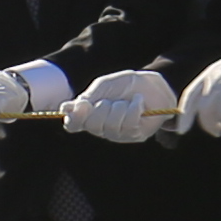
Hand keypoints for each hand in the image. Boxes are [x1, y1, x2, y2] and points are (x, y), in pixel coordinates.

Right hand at [59, 66, 181, 146]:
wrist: (152, 84)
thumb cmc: (126, 85)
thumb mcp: (104, 85)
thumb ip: (89, 97)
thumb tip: (68, 109)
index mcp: (89, 115)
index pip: (73, 125)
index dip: (73, 119)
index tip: (79, 106)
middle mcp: (101, 128)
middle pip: (91, 125)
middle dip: (102, 108)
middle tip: (111, 100)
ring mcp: (117, 134)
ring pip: (111, 125)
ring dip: (119, 107)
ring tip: (127, 101)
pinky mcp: (134, 135)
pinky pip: (129, 124)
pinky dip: (134, 108)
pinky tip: (138, 102)